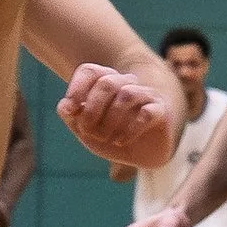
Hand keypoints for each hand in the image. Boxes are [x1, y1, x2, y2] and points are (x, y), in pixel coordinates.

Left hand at [61, 58, 181, 169]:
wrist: (142, 156)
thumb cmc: (112, 137)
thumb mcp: (87, 131)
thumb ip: (73, 117)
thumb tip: (64, 105)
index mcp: (106, 83)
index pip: (90, 71)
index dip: (77, 88)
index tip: (71, 111)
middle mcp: (127, 84)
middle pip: (107, 82)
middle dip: (92, 109)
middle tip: (87, 131)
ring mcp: (146, 95)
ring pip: (126, 94)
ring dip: (110, 120)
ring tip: (106, 138)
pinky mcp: (161, 111)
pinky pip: (147, 112)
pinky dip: (130, 129)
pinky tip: (121, 141)